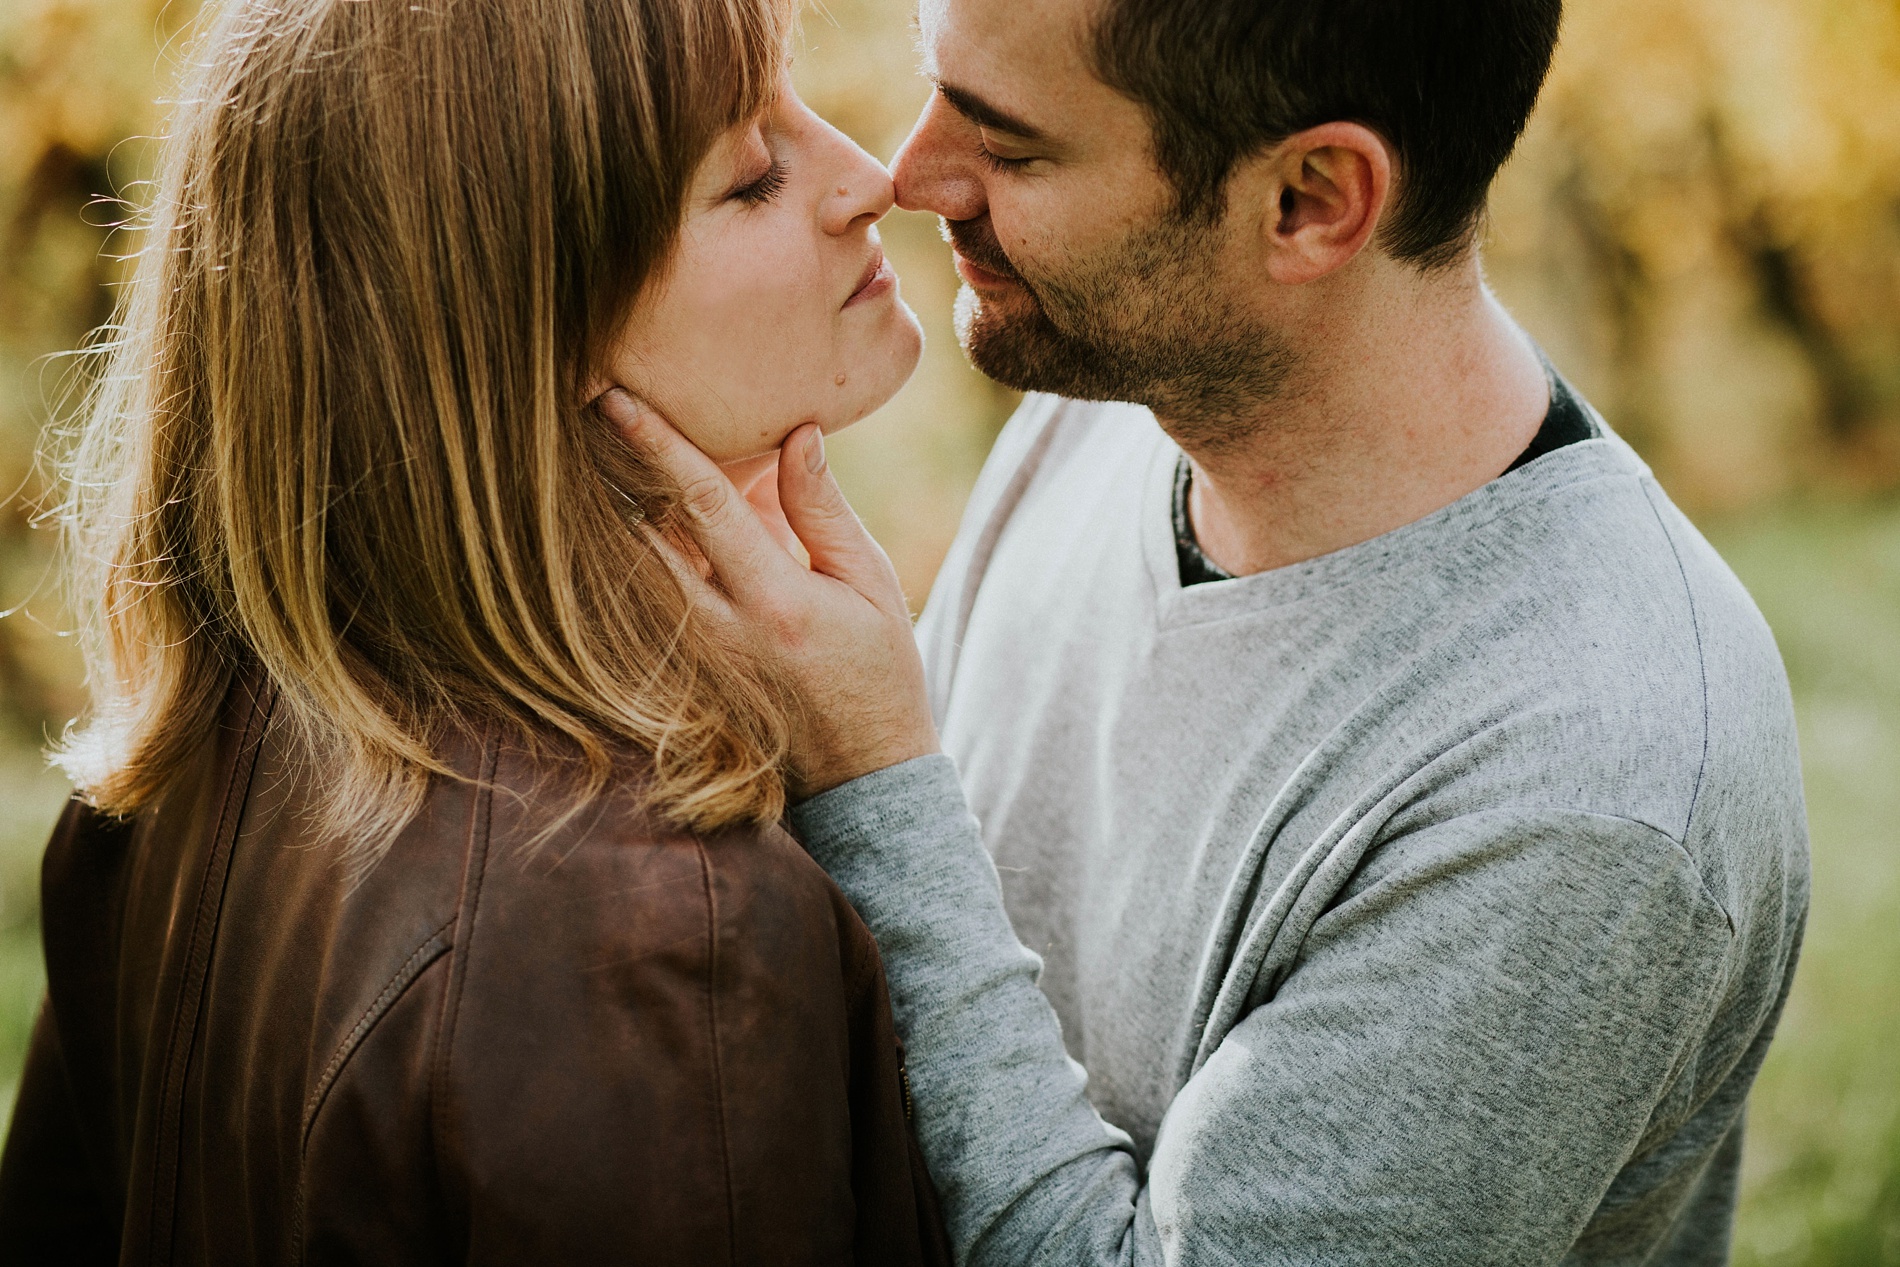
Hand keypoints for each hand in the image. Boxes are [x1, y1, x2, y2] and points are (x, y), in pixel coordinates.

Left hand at [596, 390, 940, 797]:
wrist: (862, 775)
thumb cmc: (879, 670)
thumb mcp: (871, 583)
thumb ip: (823, 510)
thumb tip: (795, 434)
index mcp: (775, 601)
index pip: (703, 505)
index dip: (657, 446)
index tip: (615, 398)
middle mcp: (719, 631)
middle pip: (641, 534)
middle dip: (613, 472)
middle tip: (585, 411)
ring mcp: (692, 658)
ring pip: (634, 568)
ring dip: (619, 511)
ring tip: (595, 452)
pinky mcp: (683, 673)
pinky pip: (646, 600)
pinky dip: (641, 553)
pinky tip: (635, 517)